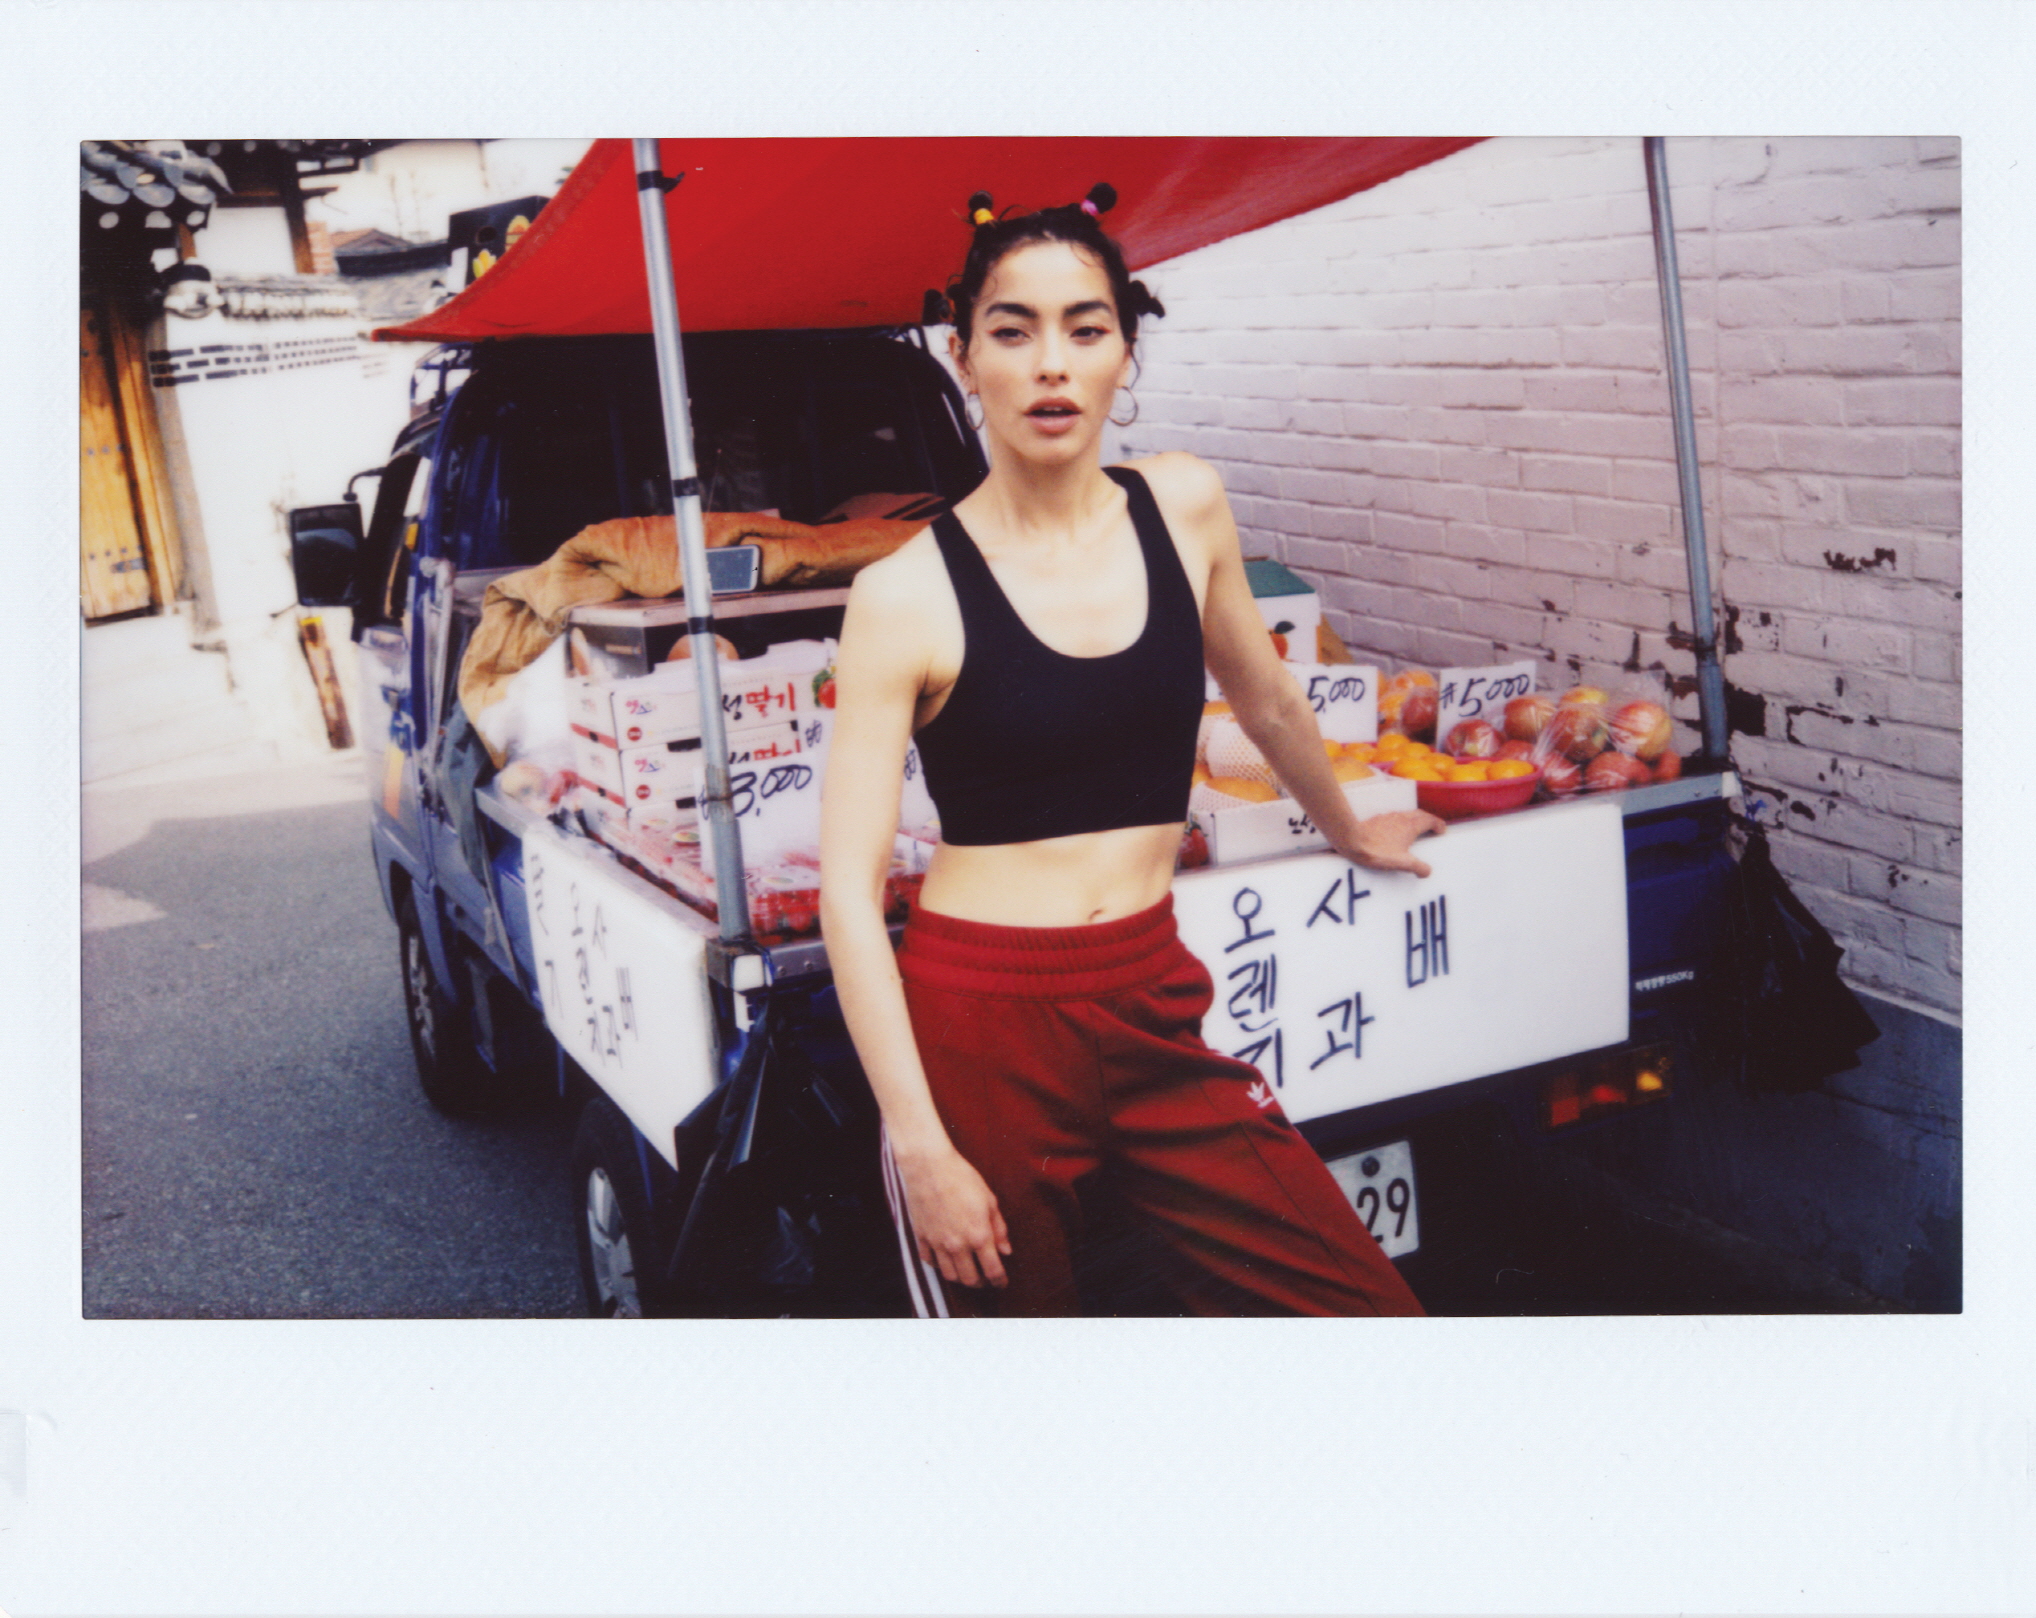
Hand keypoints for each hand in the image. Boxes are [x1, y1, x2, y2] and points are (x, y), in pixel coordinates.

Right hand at [895, 1142, 1011, 1288]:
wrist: (929, 1166)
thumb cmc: (962, 1178)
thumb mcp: (989, 1200)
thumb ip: (999, 1229)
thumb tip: (1006, 1250)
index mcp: (979, 1235)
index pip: (993, 1270)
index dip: (1000, 1281)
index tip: (1002, 1283)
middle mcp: (957, 1245)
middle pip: (970, 1279)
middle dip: (981, 1283)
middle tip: (985, 1278)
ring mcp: (937, 1243)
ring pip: (949, 1275)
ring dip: (960, 1278)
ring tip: (967, 1271)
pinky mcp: (921, 1237)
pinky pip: (929, 1261)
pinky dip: (938, 1265)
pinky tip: (945, 1259)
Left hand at [1343, 809, 1447, 877]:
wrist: (1351, 840)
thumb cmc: (1377, 851)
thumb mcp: (1401, 862)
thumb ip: (1418, 867)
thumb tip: (1427, 872)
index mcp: (1410, 826)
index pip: (1430, 819)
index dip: (1438, 824)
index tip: (1441, 831)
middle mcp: (1401, 818)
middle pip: (1419, 814)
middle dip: (1428, 820)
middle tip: (1432, 828)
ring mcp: (1388, 817)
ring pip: (1406, 814)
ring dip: (1414, 819)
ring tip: (1415, 830)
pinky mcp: (1376, 820)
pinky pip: (1393, 817)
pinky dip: (1400, 822)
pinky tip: (1394, 831)